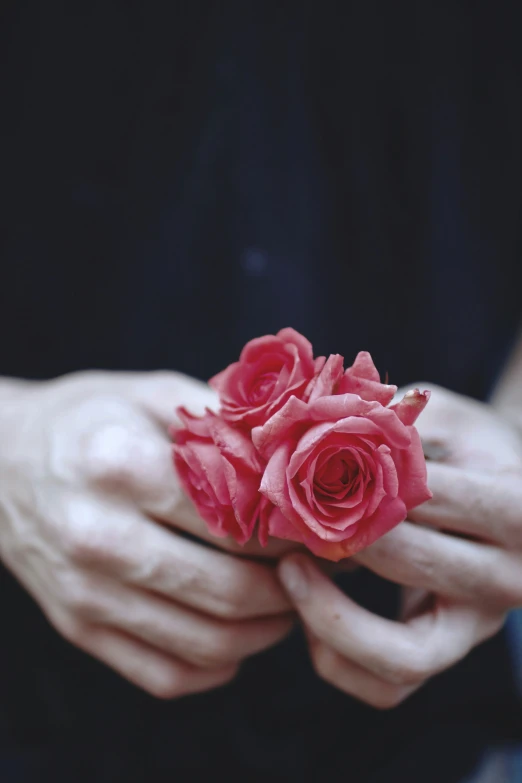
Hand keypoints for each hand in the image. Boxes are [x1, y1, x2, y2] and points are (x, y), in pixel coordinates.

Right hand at [0, 371, 293, 697]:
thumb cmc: (87, 420)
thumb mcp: (149, 392)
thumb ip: (222, 420)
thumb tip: (298, 453)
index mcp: (120, 466)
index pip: (236, 520)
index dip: (295, 532)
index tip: (327, 532)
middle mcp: (98, 535)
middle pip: (228, 589)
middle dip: (291, 588)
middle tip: (318, 572)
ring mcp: (84, 591)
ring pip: (206, 642)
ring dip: (265, 631)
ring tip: (290, 603)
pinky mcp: (78, 627)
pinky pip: (165, 673)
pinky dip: (217, 665)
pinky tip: (238, 634)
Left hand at [278, 385, 521, 707]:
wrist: (508, 493)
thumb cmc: (468, 446)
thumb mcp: (448, 416)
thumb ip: (400, 420)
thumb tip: (320, 424)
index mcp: (519, 509)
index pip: (438, 497)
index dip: (369, 478)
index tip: (315, 462)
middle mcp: (509, 578)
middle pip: (416, 566)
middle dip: (343, 538)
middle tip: (289, 515)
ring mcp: (477, 623)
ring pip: (400, 656)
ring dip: (330, 617)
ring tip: (288, 570)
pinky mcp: (445, 648)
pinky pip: (387, 685)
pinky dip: (338, 658)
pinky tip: (307, 610)